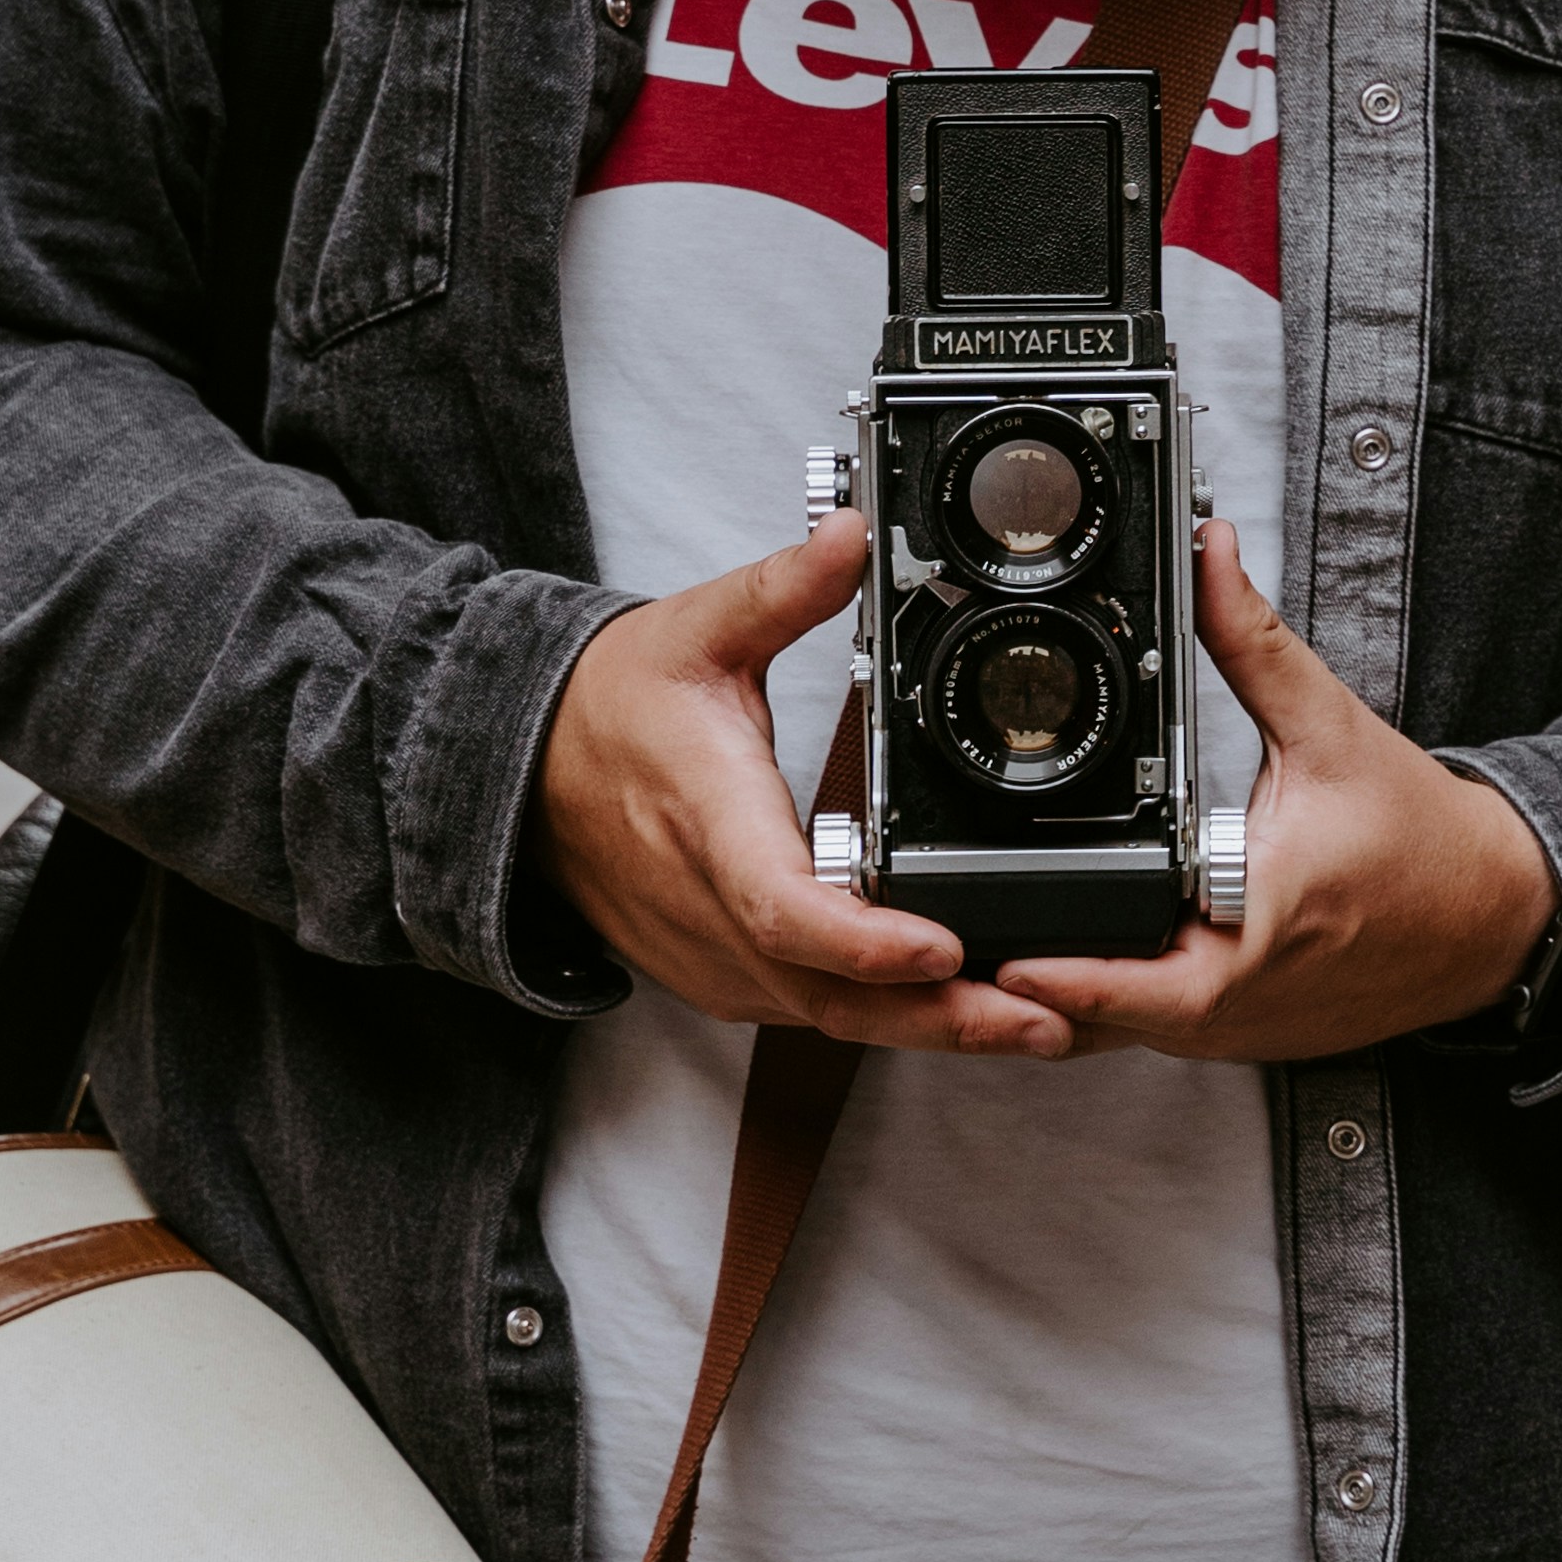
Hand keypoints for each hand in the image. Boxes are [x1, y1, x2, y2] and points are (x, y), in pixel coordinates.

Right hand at [537, 517, 1075, 1054]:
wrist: (519, 775)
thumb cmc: (610, 706)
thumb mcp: (695, 627)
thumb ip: (782, 589)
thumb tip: (852, 532)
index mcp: (708, 823)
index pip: (785, 909)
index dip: (865, 942)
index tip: (942, 947)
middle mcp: (708, 912)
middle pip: (830, 996)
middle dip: (938, 1016)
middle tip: (1041, 1023)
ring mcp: (713, 960)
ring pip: (829, 1020)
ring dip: (926, 1029)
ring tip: (1033, 1025)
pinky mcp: (721, 980)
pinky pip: (811, 1016)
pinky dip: (884, 1020)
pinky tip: (959, 1012)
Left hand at [1003, 525, 1556, 1064]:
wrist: (1496, 916)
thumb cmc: (1423, 839)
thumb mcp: (1331, 730)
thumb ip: (1253, 643)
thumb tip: (1206, 556)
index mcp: (1253, 934)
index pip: (1115, 981)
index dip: (1040, 965)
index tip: (985, 942)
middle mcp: (1238, 1003)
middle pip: (1090, 1017)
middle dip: (1025, 978)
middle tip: (961, 927)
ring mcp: (1239, 1034)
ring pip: (1115, 1032)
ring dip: (1063, 993)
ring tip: (1006, 933)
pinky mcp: (1245, 1038)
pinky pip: (1154, 1031)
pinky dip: (1114, 998)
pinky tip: (1088, 947)